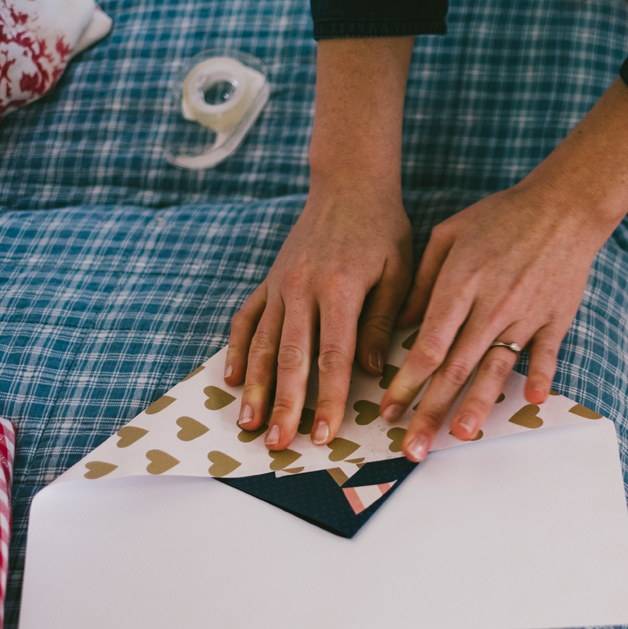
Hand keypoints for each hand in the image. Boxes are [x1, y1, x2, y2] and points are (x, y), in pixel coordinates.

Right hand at [225, 182, 412, 449]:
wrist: (349, 184)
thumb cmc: (382, 230)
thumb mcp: (398, 273)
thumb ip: (380, 323)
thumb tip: (369, 372)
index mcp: (340, 289)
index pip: (333, 357)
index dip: (327, 399)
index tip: (324, 434)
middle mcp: (303, 289)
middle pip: (291, 358)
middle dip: (284, 406)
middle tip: (279, 444)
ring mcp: (281, 285)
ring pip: (261, 344)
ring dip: (254, 388)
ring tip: (249, 424)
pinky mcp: (269, 281)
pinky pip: (246, 319)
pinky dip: (235, 350)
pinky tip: (229, 379)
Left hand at [379, 179, 610, 460]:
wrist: (564, 205)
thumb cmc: (501, 217)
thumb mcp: (450, 234)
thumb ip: (423, 280)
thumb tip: (400, 325)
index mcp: (461, 283)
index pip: (429, 344)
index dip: (406, 382)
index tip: (388, 410)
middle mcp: (492, 304)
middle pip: (457, 368)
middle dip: (431, 411)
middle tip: (412, 446)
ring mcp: (527, 314)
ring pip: (497, 367)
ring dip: (479, 405)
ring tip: (460, 435)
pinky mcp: (556, 318)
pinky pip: (547, 353)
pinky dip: (541, 376)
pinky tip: (531, 401)